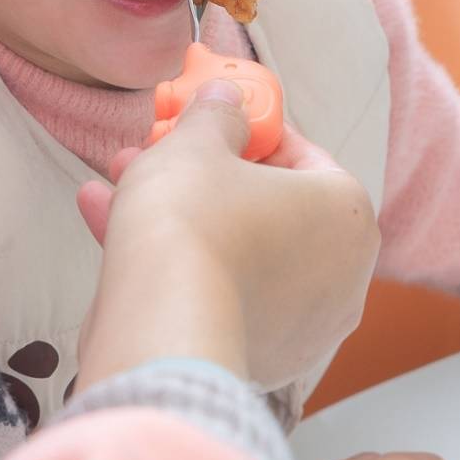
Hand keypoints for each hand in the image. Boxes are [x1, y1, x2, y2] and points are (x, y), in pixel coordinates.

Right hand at [74, 83, 379, 391]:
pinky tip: (111, 229)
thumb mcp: (199, 141)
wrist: (162, 329)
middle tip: (158, 152)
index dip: (252, 132)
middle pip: (265, 207)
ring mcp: (304, 328)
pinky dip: (177, 266)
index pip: (304, 156)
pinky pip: (218, 295)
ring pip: (235, 251)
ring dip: (177, 217)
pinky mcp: (260, 360)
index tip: (215, 122)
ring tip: (117, 185)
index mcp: (347, 214)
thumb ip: (217, 113)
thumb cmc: (193, 225)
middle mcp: (342, 277)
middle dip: (202, 176)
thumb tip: (224, 99)